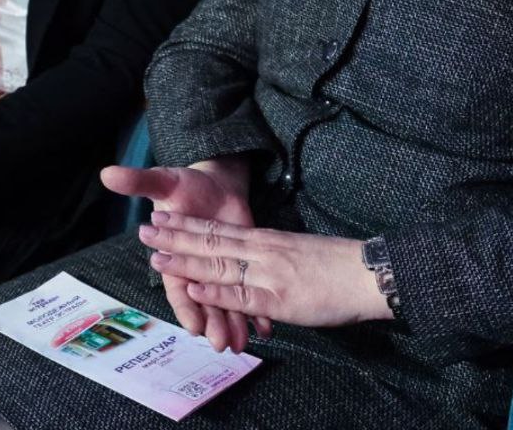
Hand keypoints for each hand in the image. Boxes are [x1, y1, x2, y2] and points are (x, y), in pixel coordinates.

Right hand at [102, 161, 267, 352]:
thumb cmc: (185, 185)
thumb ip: (138, 182)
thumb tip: (107, 174)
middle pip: (203, 302)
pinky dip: (257, 311)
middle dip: (211, 322)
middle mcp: (197, 271)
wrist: (216, 184)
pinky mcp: (241, 267)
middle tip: (220, 342)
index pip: (178, 288)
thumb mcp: (163, 181)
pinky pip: (249, 293)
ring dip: (233, 324)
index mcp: (175, 258)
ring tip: (241, 343)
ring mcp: (220, 272)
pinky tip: (265, 327)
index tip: (192, 326)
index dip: (185, 306)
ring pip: (226, 303)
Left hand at [139, 211, 390, 331]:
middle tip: (143, 230)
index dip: (186, 224)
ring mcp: (269, 272)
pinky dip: (216, 291)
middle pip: (210, 242)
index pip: (217, 229)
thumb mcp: (295, 250)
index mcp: (264, 238)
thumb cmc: (335, 264)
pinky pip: (243, 294)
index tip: (160, 215)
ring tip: (156, 258)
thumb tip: (248, 259)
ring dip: (185, 262)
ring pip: (219, 265)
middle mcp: (261, 250)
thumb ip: (269, 255)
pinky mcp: (280, 297)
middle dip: (174, 238)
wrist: (369, 272)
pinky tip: (195, 289)